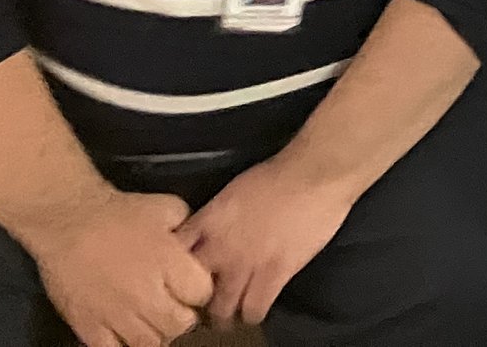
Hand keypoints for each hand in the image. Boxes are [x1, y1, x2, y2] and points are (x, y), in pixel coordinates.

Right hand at [31, 187, 212, 346]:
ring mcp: (116, 314)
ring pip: (149, 343)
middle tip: (173, 306)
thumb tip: (194, 243)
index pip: (202, 294)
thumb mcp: (166, 207)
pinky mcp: (88, 326)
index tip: (190, 286)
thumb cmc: (117, 212)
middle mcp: (146, 294)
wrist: (67, 220)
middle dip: (182, 315)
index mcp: (169, 263)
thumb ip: (187, 228)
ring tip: (150, 320)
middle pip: (180, 324)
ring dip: (156, 333)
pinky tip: (124, 330)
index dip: (199, 290)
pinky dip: (122, 344)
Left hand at [178, 156, 352, 325]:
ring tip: (231, 312)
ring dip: (224, 314)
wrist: (315, 173)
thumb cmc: (278, 174)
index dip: (171, 271)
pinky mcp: (274, 276)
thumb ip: (215, 217)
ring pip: (221, 310)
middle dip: (195, 301)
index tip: (178, 277)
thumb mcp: (233, 190)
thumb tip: (207, 233)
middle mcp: (220, 248)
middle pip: (190, 292)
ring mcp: (246, 265)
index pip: (172, 257)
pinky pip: (254, 310)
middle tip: (205, 302)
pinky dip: (252, 314)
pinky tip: (256, 308)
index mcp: (207, 222)